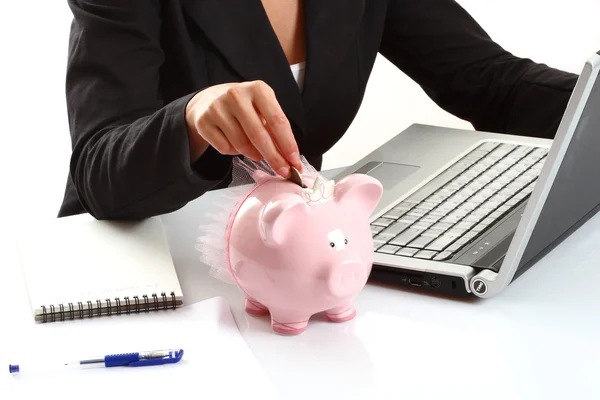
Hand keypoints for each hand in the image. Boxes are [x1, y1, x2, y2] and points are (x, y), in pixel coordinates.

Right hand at [185, 80, 302, 176]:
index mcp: (257, 89)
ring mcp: (217, 107)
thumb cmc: (245, 107)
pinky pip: (225, 148)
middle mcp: (236, 95)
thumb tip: (288, 158)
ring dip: (253, 154)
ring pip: (241, 145)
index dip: (288, 144)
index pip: (277, 120)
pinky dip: (233, 152)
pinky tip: (234, 142)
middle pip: (259, 135)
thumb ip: (275, 130)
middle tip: (283, 171)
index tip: (295, 162)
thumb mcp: (263, 109)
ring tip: (255, 151)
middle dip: (274, 157)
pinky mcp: (203, 121)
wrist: (210, 100)